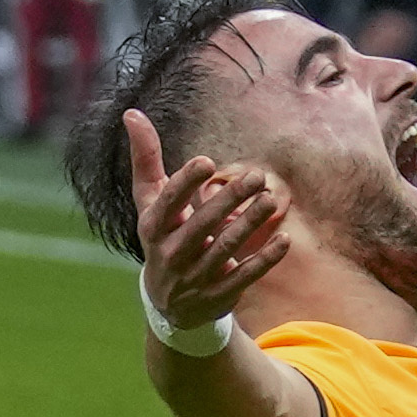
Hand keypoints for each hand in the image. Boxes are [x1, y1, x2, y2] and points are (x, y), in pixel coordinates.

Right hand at [127, 112, 289, 331]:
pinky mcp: (217, 295)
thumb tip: (132, 112)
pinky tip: (284, 239)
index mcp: (152, 228)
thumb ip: (146, 159)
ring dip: (249, 224)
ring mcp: (193, 278)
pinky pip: (244, 277)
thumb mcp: (149, 202)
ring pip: (224, 250)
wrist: (168, 304)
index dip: (185, 184)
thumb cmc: (162, 236)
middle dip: (228, 200)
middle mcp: (170, 254)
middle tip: (256, 176)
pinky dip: (264, 260)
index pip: (167, 204)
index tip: (206, 162)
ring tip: (271, 200)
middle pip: (201, 226)